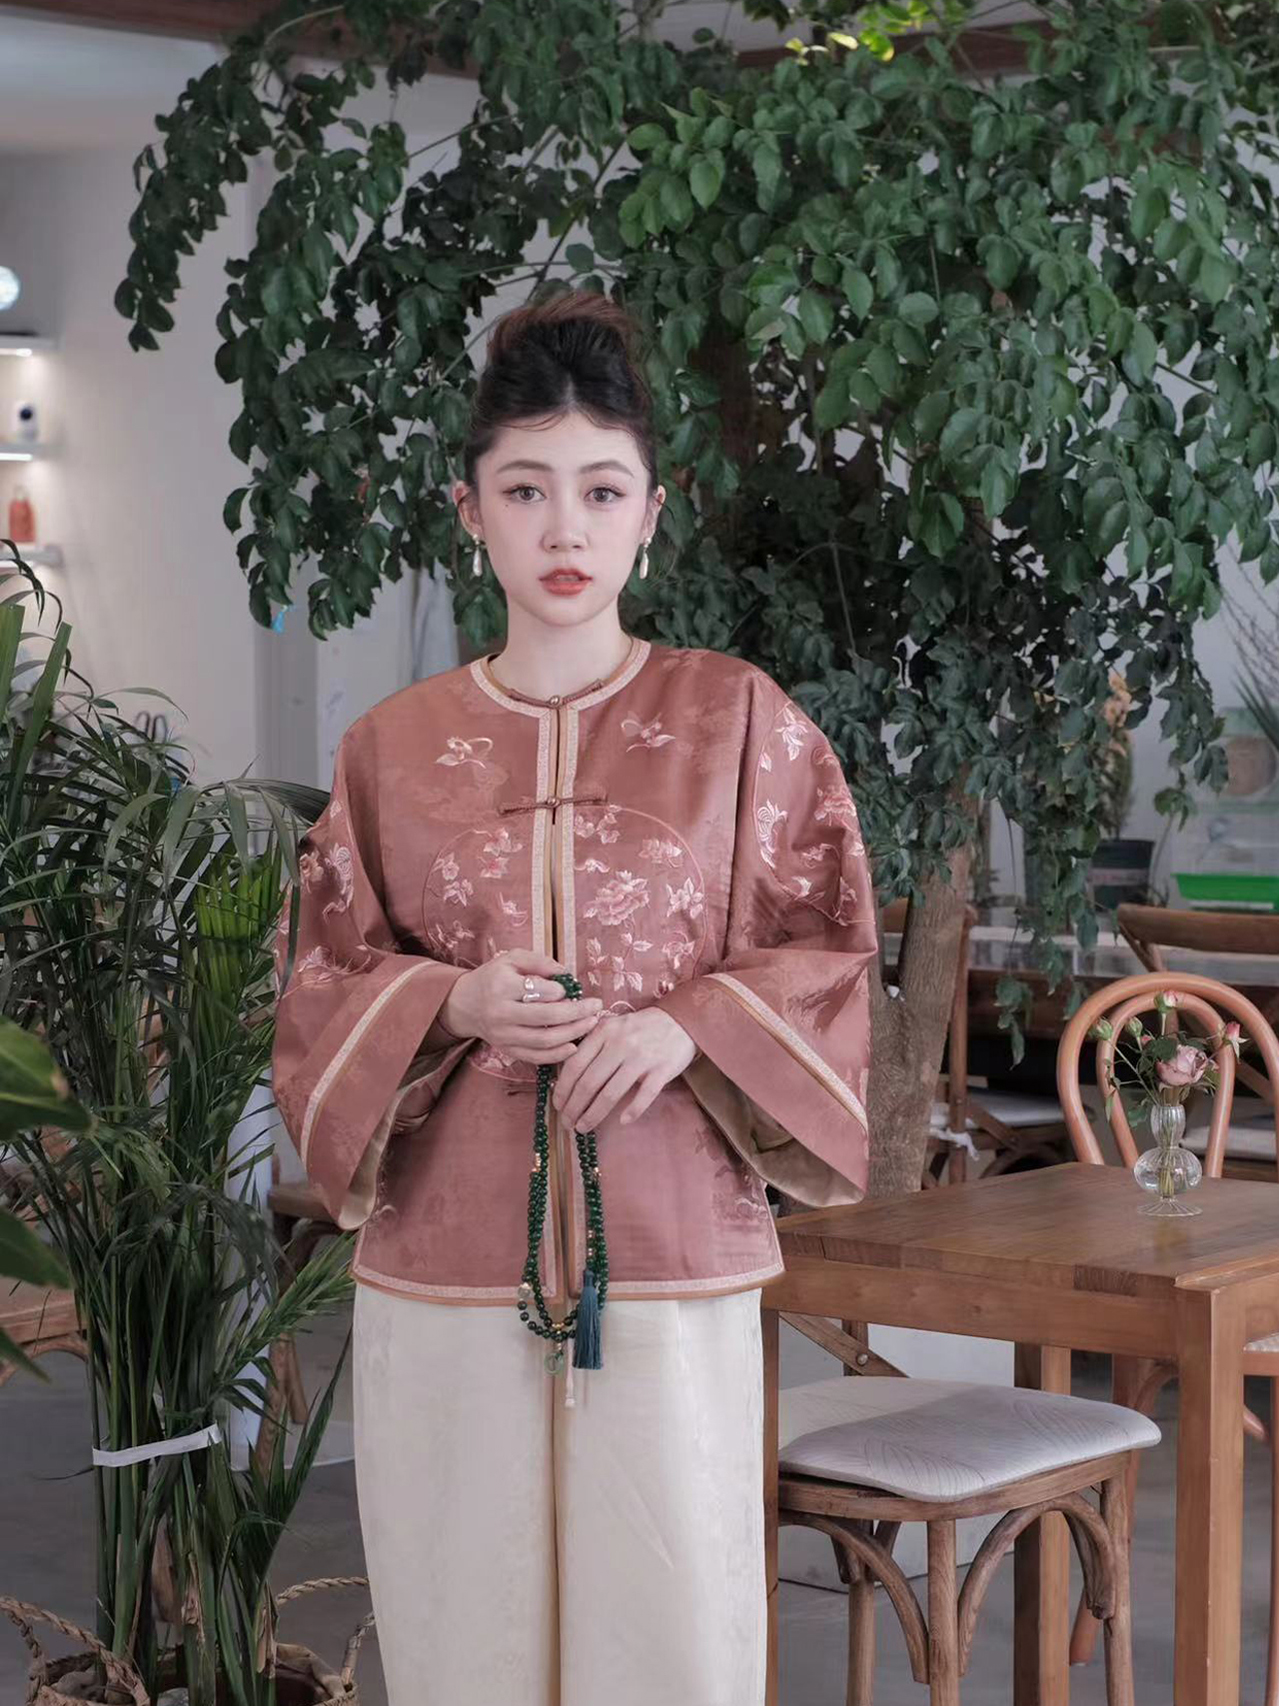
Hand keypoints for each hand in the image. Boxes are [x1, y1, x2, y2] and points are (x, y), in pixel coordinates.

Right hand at [441, 948, 603, 1063]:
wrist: (465, 1004)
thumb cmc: (493, 978)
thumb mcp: (512, 959)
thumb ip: (540, 962)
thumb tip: (567, 973)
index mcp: (502, 986)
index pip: (539, 991)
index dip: (561, 991)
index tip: (570, 989)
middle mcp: (501, 1013)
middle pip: (546, 1018)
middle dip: (577, 1013)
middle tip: (596, 1006)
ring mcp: (504, 1036)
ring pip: (544, 1040)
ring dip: (573, 1033)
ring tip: (591, 1023)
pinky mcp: (507, 1050)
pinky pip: (536, 1057)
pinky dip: (557, 1055)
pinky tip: (574, 1046)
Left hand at [551, 1005, 697, 1133]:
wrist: (682, 1019)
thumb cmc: (641, 1028)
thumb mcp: (613, 1027)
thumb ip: (592, 1045)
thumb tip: (567, 1078)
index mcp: (604, 1032)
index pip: (575, 1064)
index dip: (563, 1089)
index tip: (557, 1106)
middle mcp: (620, 1044)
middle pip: (589, 1082)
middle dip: (573, 1107)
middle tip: (567, 1124)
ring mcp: (642, 1057)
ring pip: (611, 1093)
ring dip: (594, 1115)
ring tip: (584, 1127)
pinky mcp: (662, 1069)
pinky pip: (644, 1095)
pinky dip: (632, 1111)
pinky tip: (622, 1121)